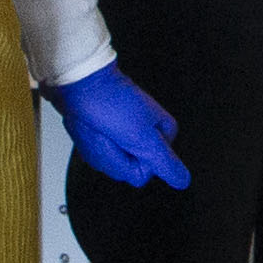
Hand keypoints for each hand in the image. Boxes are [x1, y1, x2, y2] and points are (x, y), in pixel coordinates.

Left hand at [49, 64, 190, 190]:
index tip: (127, 140)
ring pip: (109, 161)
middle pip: (125, 168)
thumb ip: (165, 162)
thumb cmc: (110, 102)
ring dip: (98, 148)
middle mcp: (145, 134)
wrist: (79, 82)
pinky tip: (90, 127)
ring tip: (99, 127)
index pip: (146, 171)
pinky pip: (97, 151)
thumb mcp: (143, 137)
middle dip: (110, 155)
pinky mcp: (106, 131)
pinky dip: (89, 143)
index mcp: (162, 134)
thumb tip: (183, 181)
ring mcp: (124, 133)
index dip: (130, 160)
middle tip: (109, 133)